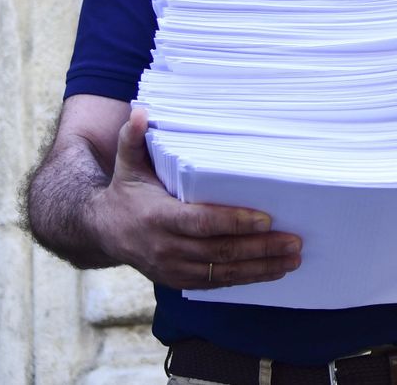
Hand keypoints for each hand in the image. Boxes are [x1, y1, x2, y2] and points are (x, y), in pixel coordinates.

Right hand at [89, 109, 302, 289]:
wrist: (102, 232)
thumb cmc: (125, 193)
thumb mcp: (127, 165)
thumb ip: (133, 138)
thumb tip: (141, 111)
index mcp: (158, 217)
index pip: (202, 222)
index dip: (235, 222)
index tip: (266, 219)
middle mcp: (167, 248)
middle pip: (221, 252)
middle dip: (260, 248)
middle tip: (294, 241)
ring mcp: (174, 269)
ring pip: (223, 273)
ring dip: (261, 267)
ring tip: (292, 259)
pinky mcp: (179, 281)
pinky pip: (217, 283)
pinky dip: (246, 279)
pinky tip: (271, 272)